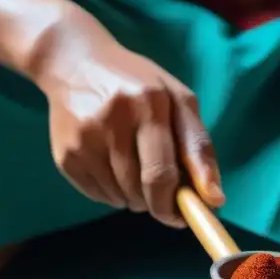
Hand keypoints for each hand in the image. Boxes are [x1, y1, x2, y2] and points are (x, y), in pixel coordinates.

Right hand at [34, 11, 223, 226]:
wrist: (74, 63)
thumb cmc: (137, 83)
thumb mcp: (177, 99)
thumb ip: (199, 146)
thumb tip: (214, 198)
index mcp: (148, 104)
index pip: (161, 173)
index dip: (174, 204)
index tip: (182, 216)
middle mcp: (112, 120)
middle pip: (139, 190)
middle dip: (156, 204)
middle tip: (161, 196)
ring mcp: (84, 139)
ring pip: (119, 197)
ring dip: (135, 198)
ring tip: (135, 170)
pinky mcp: (65, 155)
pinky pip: (98, 196)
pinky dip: (113, 194)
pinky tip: (113, 168)